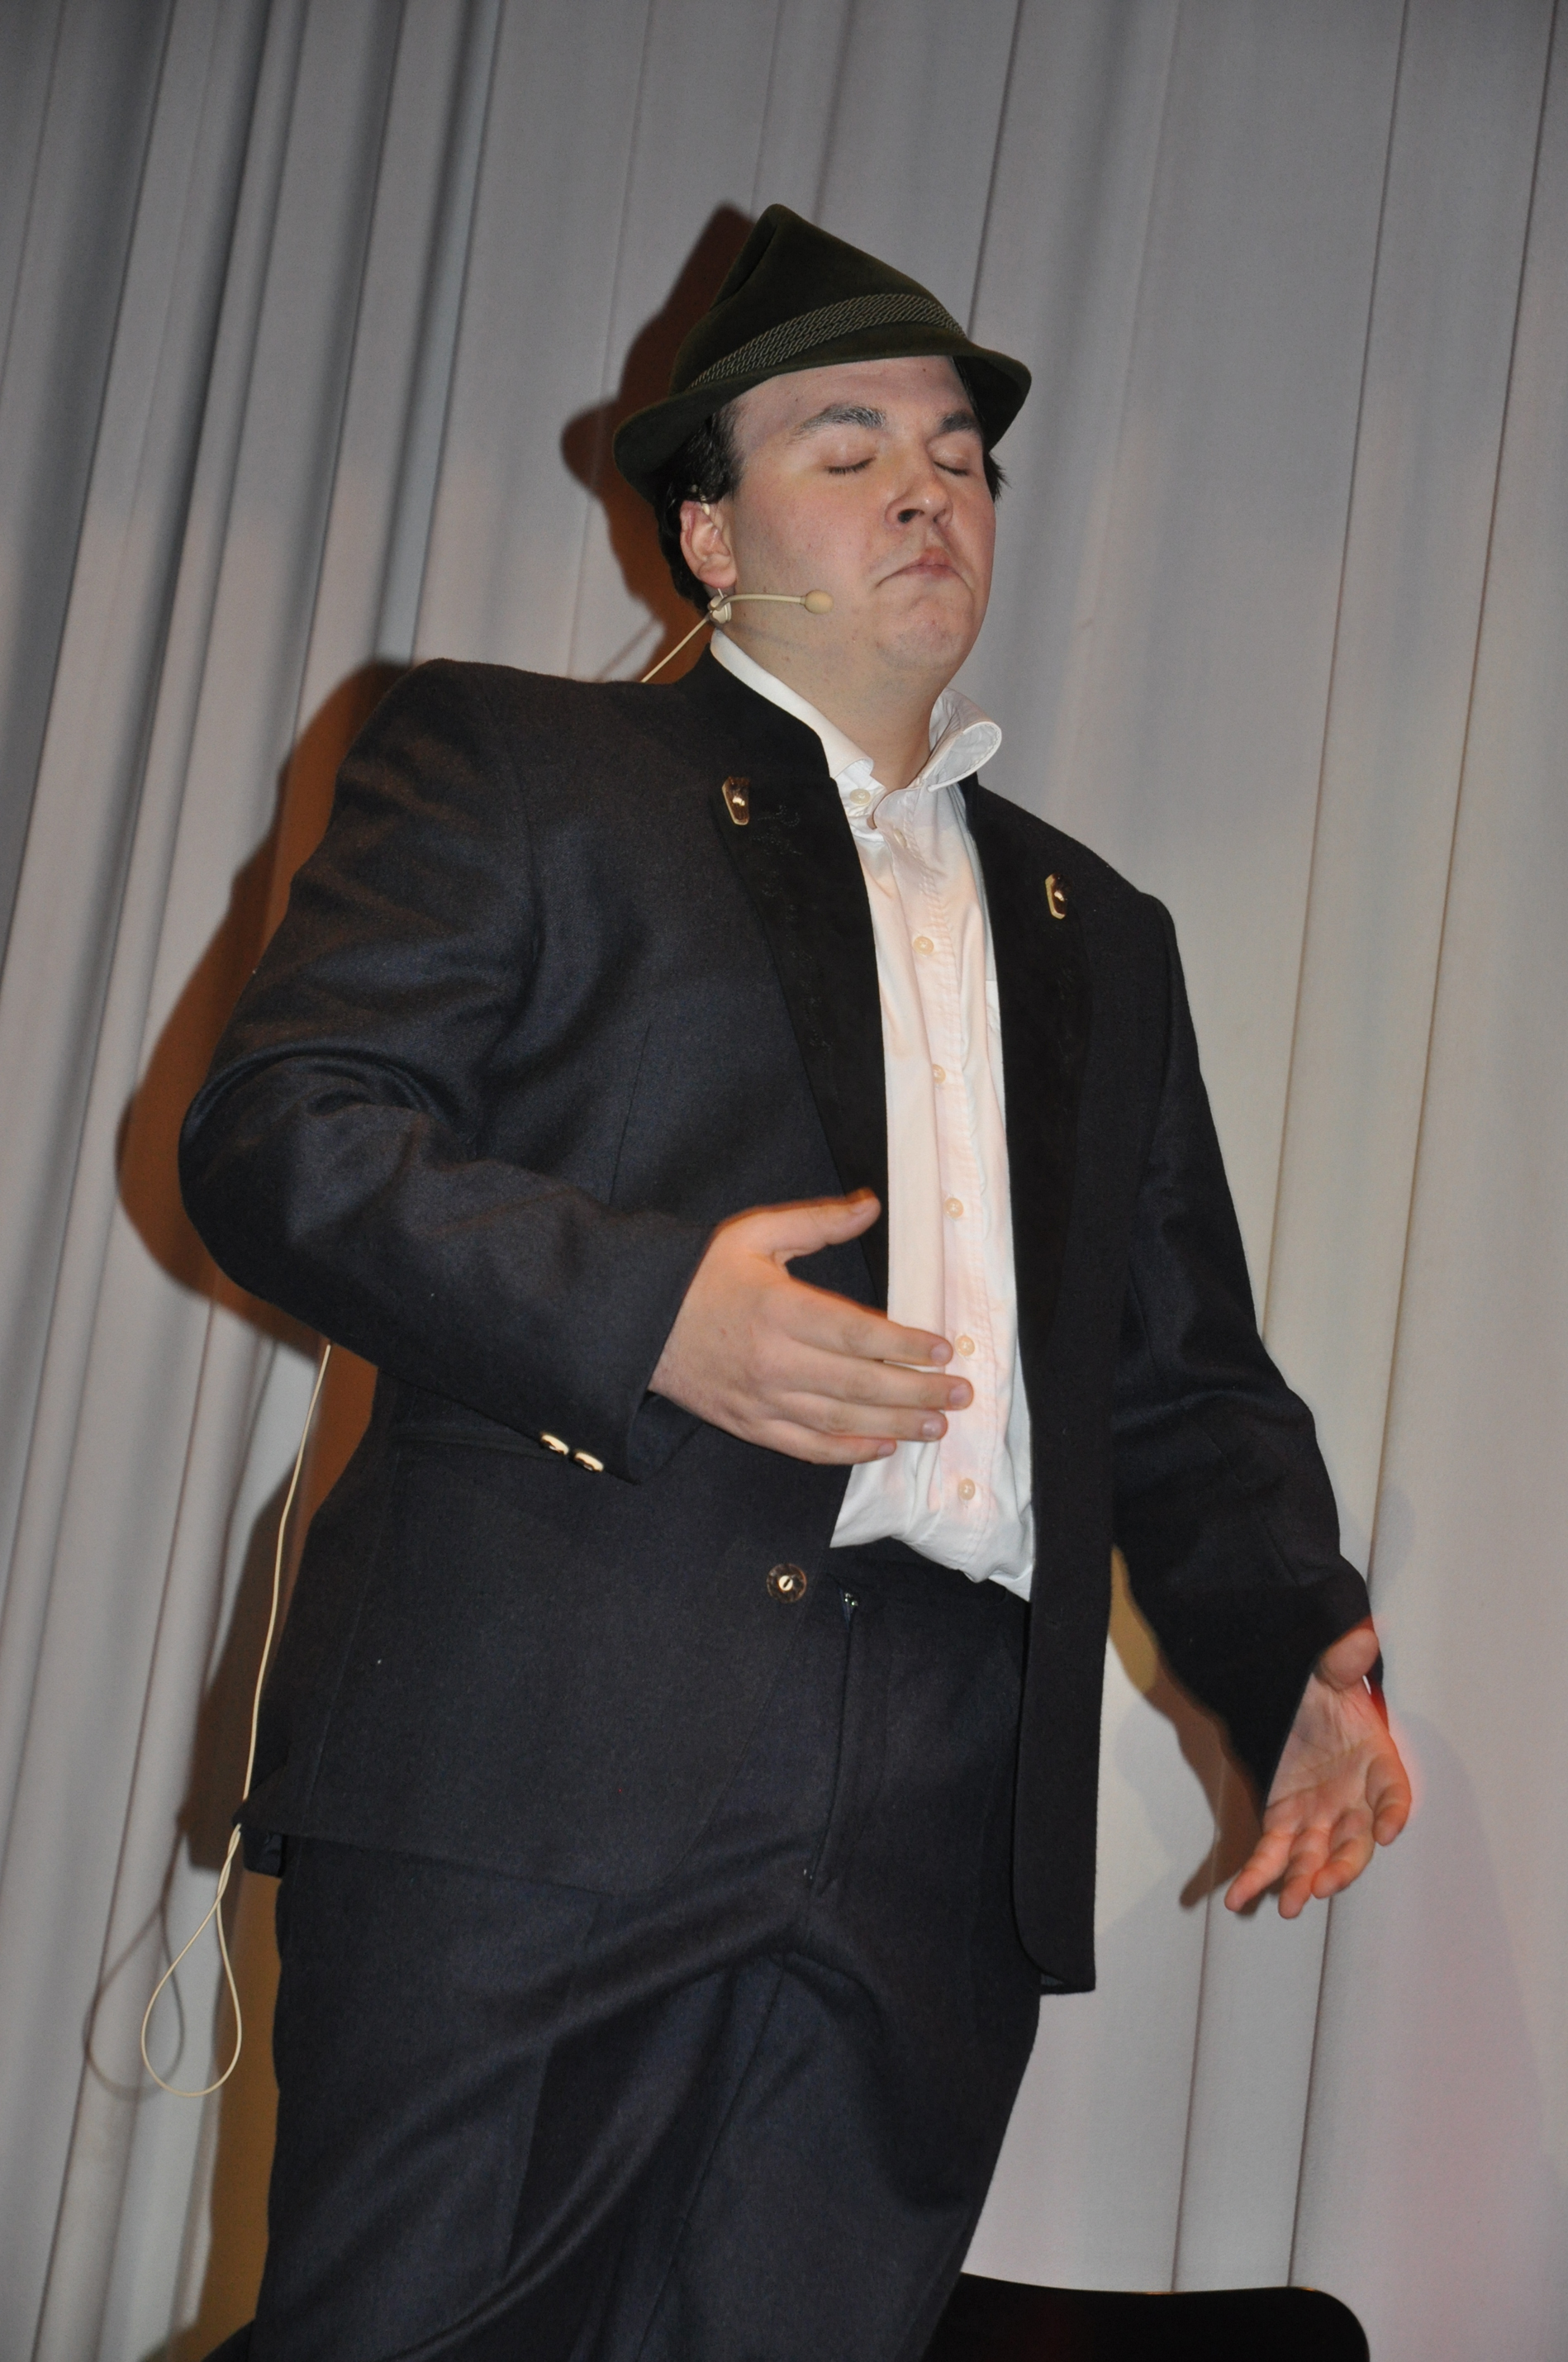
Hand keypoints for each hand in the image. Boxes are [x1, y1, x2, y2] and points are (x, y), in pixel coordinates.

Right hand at [649, 1190, 969, 1463]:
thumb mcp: (755, 1233)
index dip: (904, 1346)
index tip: (943, 1350)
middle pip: (858, 1384)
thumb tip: (870, 1204)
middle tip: (960, 1395)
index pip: (856, 1335)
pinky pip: (806, 1447)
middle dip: (917, 1392)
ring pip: (839, 1420)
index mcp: (779, 1310)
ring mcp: (761, 1400)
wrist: (636, 1322)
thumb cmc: (699, 1274)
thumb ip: (817, 1221)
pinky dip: (847, 1451)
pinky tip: (882, 1446)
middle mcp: (773, 1361)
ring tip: (937, 1426)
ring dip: (894, 1426)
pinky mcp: (748, 1424)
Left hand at [1225, 1618, 1410, 1917]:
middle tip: (1323, 1886)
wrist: (1292, 1693)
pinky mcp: (1283, 1820)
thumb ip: (1344, 1658)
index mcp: (1374, 1762)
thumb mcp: (1331, 1667)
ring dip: (1302, 1882)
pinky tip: (1239, 1898)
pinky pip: (1272, 1853)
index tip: (1388, 1831)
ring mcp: (1318, 1814)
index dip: (1394, 1813)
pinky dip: (1258, 1876)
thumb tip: (1359, 1637)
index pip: (1393, 1792)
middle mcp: (1352, 1798)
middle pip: (1355, 1842)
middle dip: (1341, 1868)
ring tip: (1286, 1906)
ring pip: (1315, 1858)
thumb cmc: (1322, 1686)